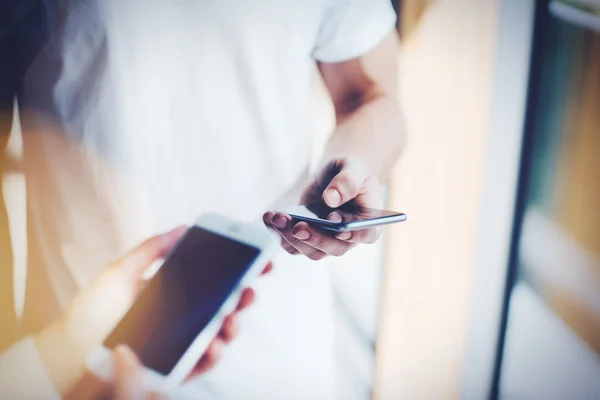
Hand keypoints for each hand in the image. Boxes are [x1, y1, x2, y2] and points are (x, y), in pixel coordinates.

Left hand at [36, 227, 270, 395]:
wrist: (68, 354)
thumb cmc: (91, 313)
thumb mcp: (120, 272)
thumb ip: (151, 249)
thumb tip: (183, 227)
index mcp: (175, 292)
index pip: (214, 279)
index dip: (239, 269)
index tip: (259, 259)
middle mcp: (184, 317)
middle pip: (224, 305)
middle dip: (243, 296)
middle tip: (249, 288)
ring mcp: (183, 342)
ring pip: (220, 334)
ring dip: (233, 325)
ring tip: (230, 318)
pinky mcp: (177, 367)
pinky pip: (203, 362)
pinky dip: (214, 354)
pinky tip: (214, 343)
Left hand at [263, 157, 382, 259]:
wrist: (333, 176)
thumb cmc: (350, 171)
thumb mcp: (353, 167)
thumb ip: (347, 181)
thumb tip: (332, 199)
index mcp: (368, 221)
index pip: (365, 234)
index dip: (353, 234)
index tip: (337, 227)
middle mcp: (349, 238)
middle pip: (334, 248)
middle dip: (314, 238)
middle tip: (297, 225)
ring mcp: (327, 242)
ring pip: (310, 250)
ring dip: (291, 236)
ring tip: (277, 217)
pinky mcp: (307, 239)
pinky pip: (292, 244)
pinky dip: (278, 233)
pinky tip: (269, 217)